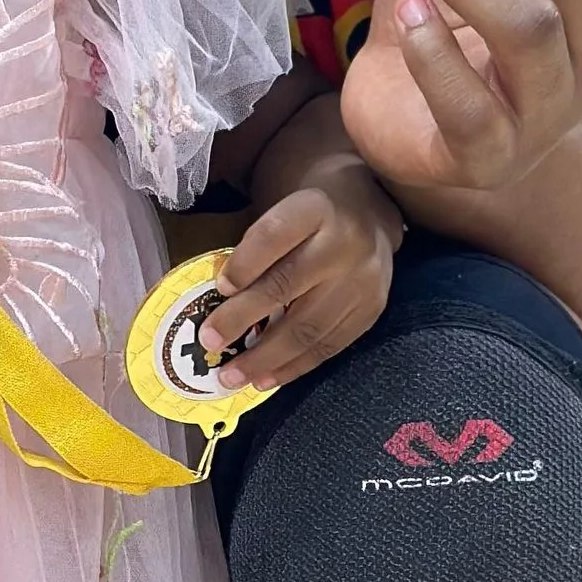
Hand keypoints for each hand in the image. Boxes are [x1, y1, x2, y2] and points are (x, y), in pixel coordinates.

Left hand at [200, 157, 402, 392]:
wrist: (372, 212)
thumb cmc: (310, 211)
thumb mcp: (283, 203)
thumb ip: (256, 243)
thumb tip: (222, 296)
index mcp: (315, 208)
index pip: (273, 236)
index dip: (244, 264)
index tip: (219, 288)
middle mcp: (345, 243)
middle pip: (287, 286)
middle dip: (242, 320)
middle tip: (209, 343)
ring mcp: (363, 280)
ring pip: (308, 326)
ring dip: (265, 358)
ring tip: (233, 377)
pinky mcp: (371, 309)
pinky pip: (329, 345)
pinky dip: (294, 366)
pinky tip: (267, 378)